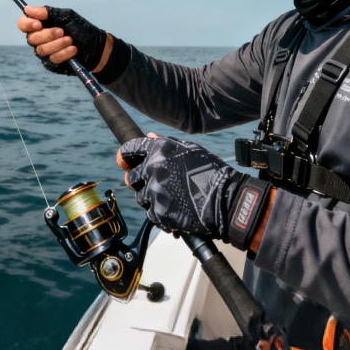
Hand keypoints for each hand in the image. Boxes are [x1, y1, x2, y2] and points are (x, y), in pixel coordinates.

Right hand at [17, 5, 109, 75]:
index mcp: (40, 25)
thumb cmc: (80, 29)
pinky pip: (52, 59)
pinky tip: (73, 49)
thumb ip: (48, 12)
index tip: (39, 24)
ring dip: (57, 44)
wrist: (95, 46)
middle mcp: (39, 39)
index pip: (23, 24)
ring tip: (70, 40)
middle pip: (31, 38)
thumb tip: (28, 9)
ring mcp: (44, 53)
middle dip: (48, 34)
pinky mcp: (51, 64)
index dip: (27, 24)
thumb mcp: (67, 16)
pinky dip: (63, 53)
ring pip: (41, 50)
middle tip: (62, 31)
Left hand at [117, 136, 271, 250]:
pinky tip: (174, 209)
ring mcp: (155, 192)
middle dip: (139, 180)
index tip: (125, 161)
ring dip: (151, 197)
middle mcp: (153, 169)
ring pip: (141, 197)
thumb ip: (165, 144)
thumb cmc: (210, 172)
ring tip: (172, 197)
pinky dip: (159, 213)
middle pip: (131, 177)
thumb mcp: (190, 150)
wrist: (225, 199)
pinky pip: (150, 213)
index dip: (125, 155)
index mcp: (160, 150)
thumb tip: (149, 137)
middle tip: (154, 184)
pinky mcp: (159, 213)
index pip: (129, 149)